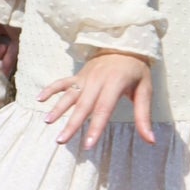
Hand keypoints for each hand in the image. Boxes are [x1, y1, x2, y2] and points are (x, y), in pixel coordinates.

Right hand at [38, 51, 154, 148]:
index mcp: (114, 84)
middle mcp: (97, 80)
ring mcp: (85, 77)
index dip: (95, 128)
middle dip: (71, 124)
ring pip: (69, 94)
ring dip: (58, 108)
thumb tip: (150, 141)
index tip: (87, 145)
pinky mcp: (79, 75)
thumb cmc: (136, 71)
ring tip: (47, 122)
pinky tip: (39, 99)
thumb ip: (144, 116)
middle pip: (82, 106)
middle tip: (61, 141)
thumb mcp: (145, 90)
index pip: (103, 110)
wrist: (125, 44)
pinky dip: (50, 89)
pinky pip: (62, 82)